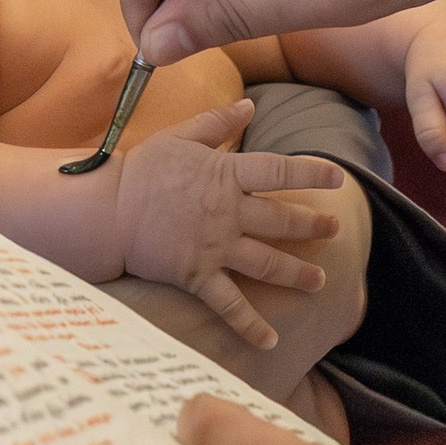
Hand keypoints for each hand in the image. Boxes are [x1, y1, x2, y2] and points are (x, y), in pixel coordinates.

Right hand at [115, 105, 344, 351]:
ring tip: (319, 281)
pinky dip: (251, 325)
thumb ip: (218, 123)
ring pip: (267, 263)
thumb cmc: (141, 170)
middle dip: (313, 225)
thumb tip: (249, 104)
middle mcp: (228, 212)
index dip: (313, 172)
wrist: (106, 210)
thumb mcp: (180, 136)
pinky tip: (270, 340)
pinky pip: (230, 305)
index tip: (339, 177)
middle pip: (282, 220)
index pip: (280, 170)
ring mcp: (215, 247)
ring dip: (297, 273)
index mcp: (225, 175)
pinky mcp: (197, 276)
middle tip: (335, 229)